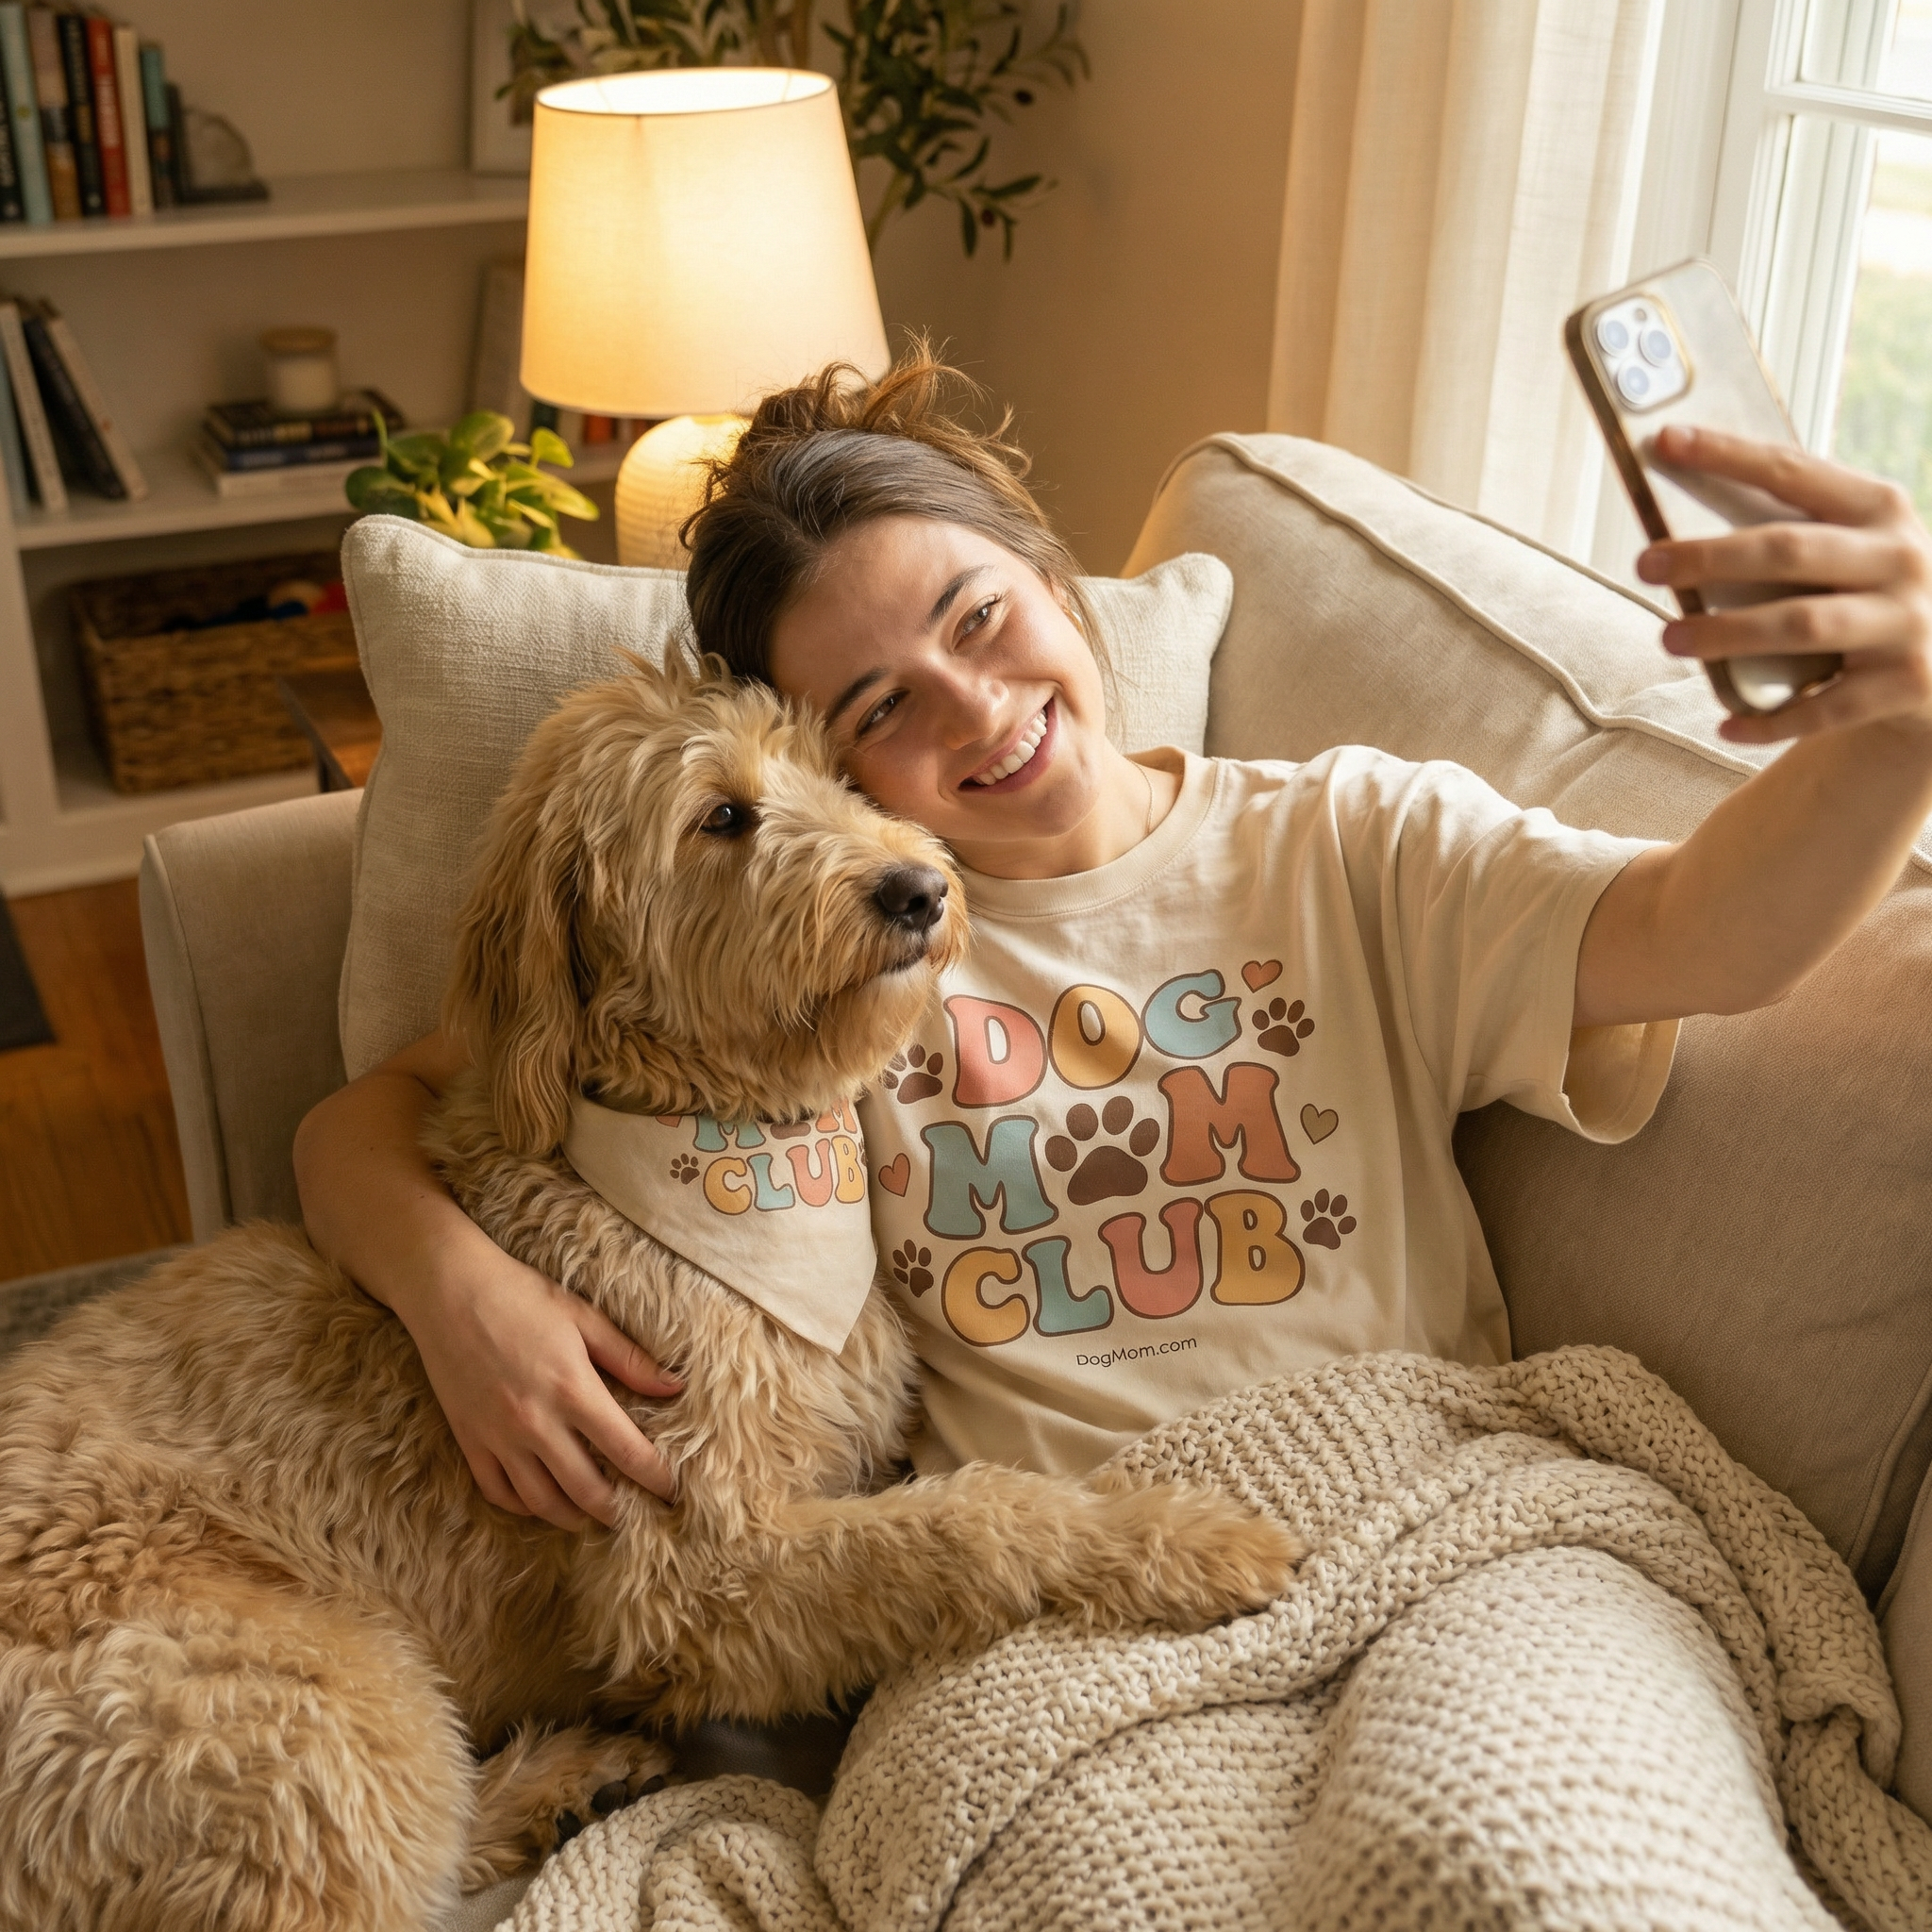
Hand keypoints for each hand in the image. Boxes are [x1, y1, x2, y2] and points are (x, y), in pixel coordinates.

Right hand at [408, 1228, 682, 1530]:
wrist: (447, 1290)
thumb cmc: (520, 1296)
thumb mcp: (583, 1318)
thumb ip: (630, 1359)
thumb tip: (675, 1387)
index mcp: (573, 1389)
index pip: (627, 1451)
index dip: (655, 1478)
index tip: (671, 1491)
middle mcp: (536, 1422)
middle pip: (586, 1489)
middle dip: (616, 1511)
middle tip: (634, 1515)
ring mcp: (498, 1436)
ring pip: (541, 1501)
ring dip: (572, 1518)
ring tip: (591, 1519)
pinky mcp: (469, 1439)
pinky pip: (498, 1491)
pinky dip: (523, 1507)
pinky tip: (541, 1503)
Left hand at [1635, 423, 1931, 745]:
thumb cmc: (1868, 593)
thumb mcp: (1849, 549)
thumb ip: (1788, 532)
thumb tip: (1677, 530)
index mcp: (1879, 509)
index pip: (1793, 471)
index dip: (1727, 455)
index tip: (1666, 441)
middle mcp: (1900, 558)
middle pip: (1789, 550)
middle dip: (1710, 556)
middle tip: (1646, 563)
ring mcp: (1907, 623)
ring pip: (1801, 624)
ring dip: (1728, 633)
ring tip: (1669, 637)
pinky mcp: (1906, 684)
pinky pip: (1824, 708)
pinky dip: (1771, 719)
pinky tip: (1727, 724)